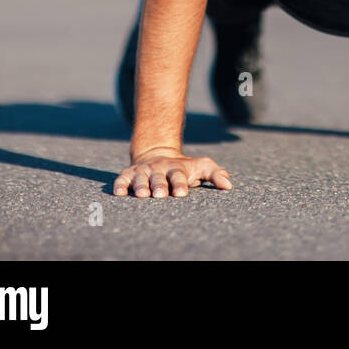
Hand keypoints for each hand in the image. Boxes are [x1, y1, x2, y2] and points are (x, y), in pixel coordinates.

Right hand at [113, 147, 232, 198]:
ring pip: (140, 179)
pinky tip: (119, 193)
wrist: (157, 154)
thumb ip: (216, 174)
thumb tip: (229, 186)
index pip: (179, 176)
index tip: (181, 193)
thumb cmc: (184, 167)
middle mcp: (159, 169)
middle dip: (159, 186)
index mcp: (176, 169)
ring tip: (141, 195)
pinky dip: (120, 185)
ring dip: (140, 186)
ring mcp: (143, 171)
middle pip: (158, 178)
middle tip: (160, 195)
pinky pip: (122, 179)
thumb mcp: (201, 166)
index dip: (180, 184)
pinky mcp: (128, 174)